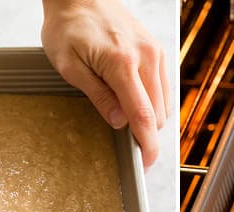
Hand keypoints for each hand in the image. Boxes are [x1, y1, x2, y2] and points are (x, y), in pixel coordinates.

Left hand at [41, 0, 167, 168]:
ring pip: (164, 104)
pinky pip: (163, 88)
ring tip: (128, 120)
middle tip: (128, 145)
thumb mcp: (70, 66)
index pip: (144, 116)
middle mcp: (146, 57)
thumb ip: (97, 96)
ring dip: (151, 119)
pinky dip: (153, 103)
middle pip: (158, 114)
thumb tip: (118, 123)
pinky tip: (135, 103)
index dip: (147, 146)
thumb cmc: (68, 26)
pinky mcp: (157, 50)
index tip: (145, 164)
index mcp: (122, 63)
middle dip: (147, 134)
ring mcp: (155, 52)